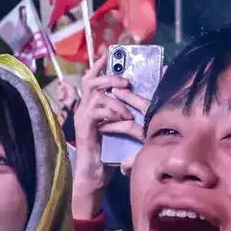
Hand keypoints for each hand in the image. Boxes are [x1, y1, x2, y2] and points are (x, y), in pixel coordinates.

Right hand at [73, 57, 143, 220]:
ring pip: (95, 95)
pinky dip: (112, 112)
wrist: (95, 178)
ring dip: (115, 98)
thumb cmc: (109, 155)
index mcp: (91, 107)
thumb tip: (148, 107)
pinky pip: (96, 112)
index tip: (110, 52)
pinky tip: (124, 119)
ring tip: (128, 106)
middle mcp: (84, 109)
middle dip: (110, 77)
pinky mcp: (84, 129)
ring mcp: (82, 119)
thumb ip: (130, 119)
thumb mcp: (123, 132)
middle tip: (126, 82)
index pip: (92, 78)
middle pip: (90, 81)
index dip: (100, 64)